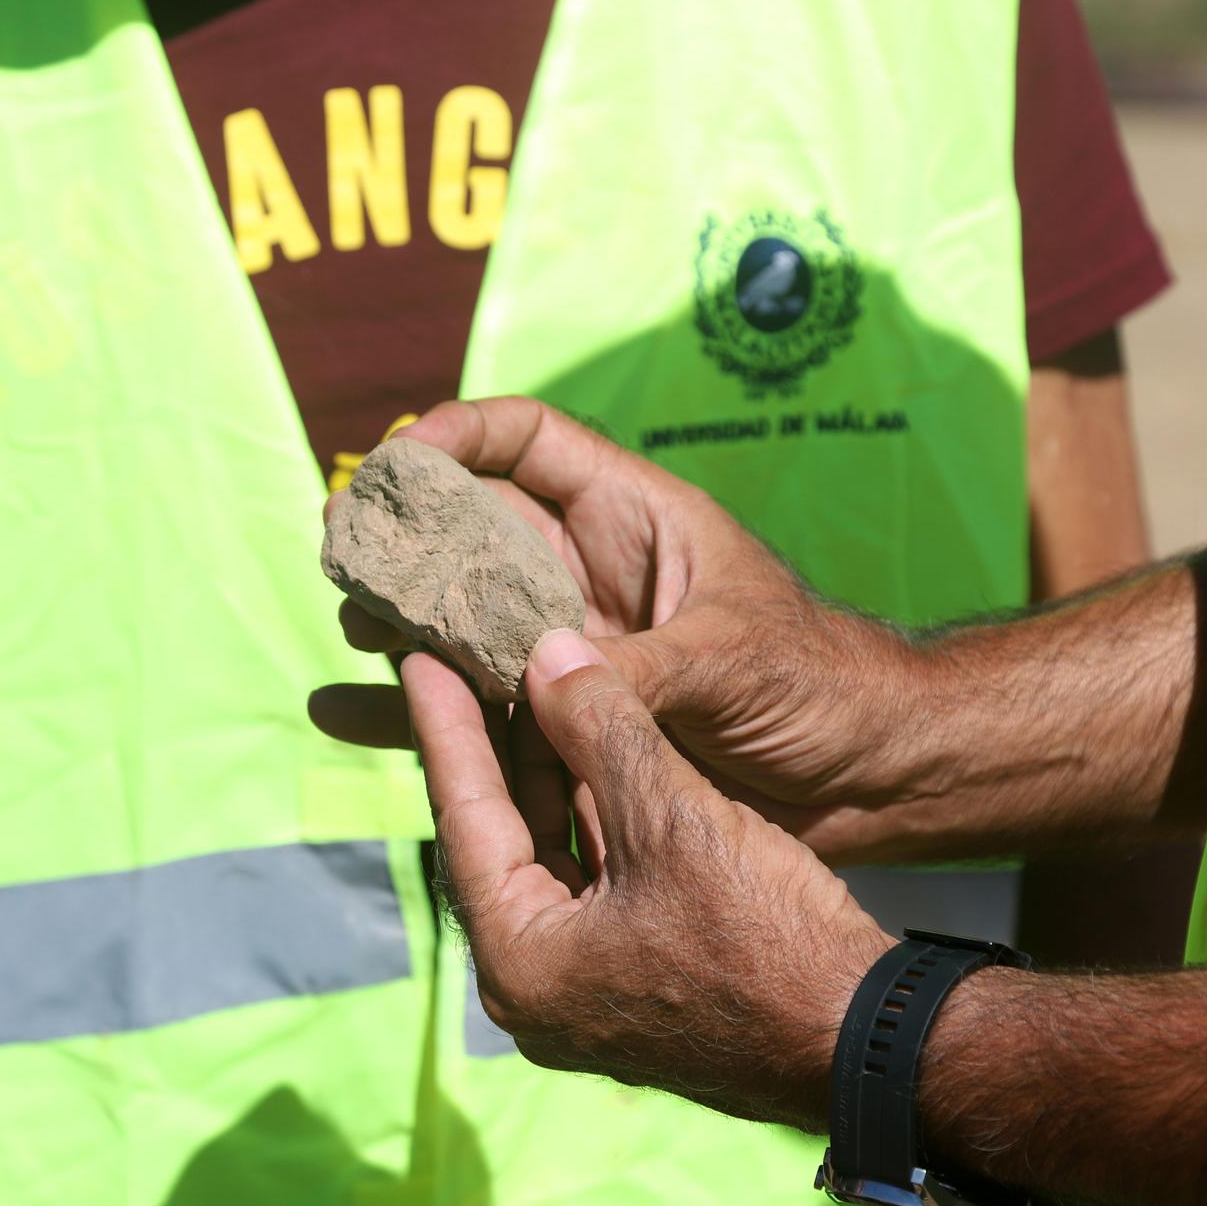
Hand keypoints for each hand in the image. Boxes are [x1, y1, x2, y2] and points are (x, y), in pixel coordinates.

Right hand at [314, 398, 923, 842]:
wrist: (865, 772)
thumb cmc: (820, 683)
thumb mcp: (735, 660)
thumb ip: (642, 667)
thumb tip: (542, 675)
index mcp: (634, 519)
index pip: (528, 442)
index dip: (461, 433)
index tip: (397, 458)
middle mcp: (589, 574)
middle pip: (472, 528)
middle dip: (405, 535)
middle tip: (342, 556)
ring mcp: (570, 646)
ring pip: (460, 616)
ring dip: (400, 619)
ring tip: (349, 631)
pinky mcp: (563, 717)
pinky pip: (473, 703)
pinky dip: (411, 709)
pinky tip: (340, 713)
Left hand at [410, 626, 892, 1129]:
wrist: (869, 1040)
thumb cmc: (767, 940)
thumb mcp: (674, 817)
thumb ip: (601, 727)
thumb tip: (546, 654)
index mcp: (521, 962)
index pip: (463, 816)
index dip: (444, 724)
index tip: (419, 656)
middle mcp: (536, 988)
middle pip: (499, 837)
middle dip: (494, 744)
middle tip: (470, 656)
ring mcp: (586, 992)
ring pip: (551, 853)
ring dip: (550, 772)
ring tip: (531, 680)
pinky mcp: (635, 983)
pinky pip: (594, 880)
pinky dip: (594, 813)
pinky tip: (593, 742)